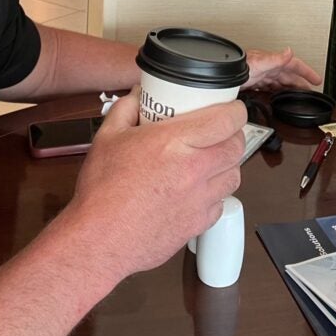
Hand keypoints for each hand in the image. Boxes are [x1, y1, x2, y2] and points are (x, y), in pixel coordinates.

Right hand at [62, 90, 246, 275]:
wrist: (99, 239)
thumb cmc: (102, 190)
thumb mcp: (107, 137)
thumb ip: (126, 108)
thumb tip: (140, 95)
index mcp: (174, 142)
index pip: (227, 120)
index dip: (235, 110)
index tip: (230, 109)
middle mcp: (195, 169)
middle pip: (237, 146)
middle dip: (232, 135)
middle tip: (218, 133)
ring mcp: (200, 199)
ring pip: (234, 175)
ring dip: (226, 165)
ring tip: (209, 161)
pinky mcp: (198, 224)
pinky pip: (221, 203)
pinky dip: (215, 195)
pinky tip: (196, 191)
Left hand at [243, 47, 321, 91]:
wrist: (225, 76)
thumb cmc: (240, 67)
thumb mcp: (260, 63)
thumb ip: (275, 59)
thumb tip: (289, 52)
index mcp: (273, 62)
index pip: (295, 65)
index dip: (307, 72)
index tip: (317, 79)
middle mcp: (269, 67)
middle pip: (290, 75)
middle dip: (301, 83)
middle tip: (311, 92)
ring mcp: (262, 75)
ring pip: (281, 82)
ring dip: (290, 89)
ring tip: (297, 97)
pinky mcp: (254, 83)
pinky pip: (270, 88)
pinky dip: (277, 93)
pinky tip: (277, 98)